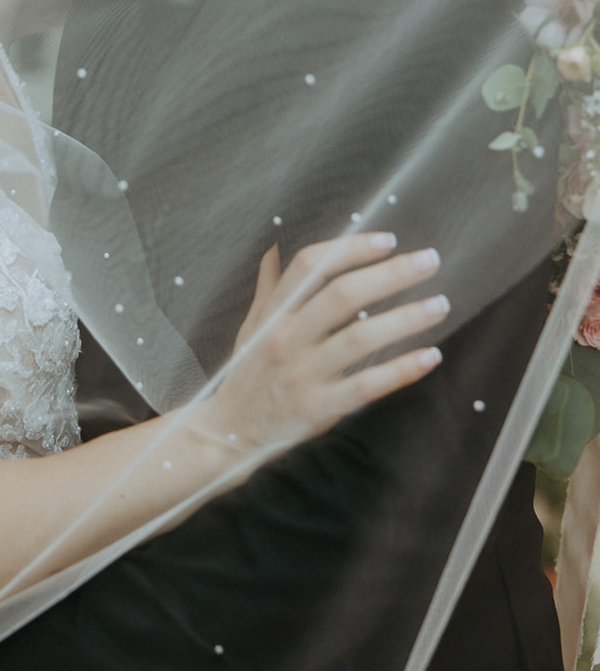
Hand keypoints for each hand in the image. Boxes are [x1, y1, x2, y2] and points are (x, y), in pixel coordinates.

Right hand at [207, 232, 446, 458]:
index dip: (351, 249)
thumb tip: (276, 249)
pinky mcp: (321, 407)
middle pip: (343, 295)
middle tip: (430, 261)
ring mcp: (304, 373)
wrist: (231, 431)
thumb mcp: (252, 325)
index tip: (388, 239)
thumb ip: (269, 287)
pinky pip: (368, 385)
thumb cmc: (247, 373)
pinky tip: (431, 356)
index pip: (311, 266)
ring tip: (440, 304)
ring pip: (361, 338)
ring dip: (405, 318)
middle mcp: (288, 337)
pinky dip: (402, 369)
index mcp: (274, 313)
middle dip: (391, 274)